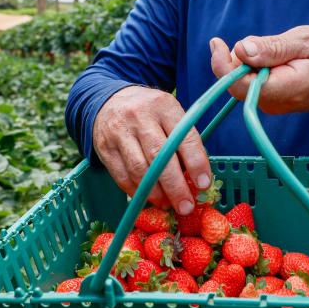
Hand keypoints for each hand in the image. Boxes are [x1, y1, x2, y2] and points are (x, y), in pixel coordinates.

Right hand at [92, 86, 211, 214]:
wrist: (111, 101)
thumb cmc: (149, 113)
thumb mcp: (169, 114)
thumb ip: (182, 141)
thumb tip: (196, 179)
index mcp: (164, 107)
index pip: (184, 137)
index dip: (196, 163)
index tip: (203, 184)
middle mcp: (140, 117)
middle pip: (159, 156)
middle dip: (175, 186)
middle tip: (186, 206)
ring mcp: (120, 132)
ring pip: (139, 169)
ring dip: (156, 193)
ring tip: (167, 204)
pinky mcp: (105, 148)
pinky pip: (122, 176)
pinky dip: (136, 191)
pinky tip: (147, 197)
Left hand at [209, 25, 308, 122]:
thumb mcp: (306, 41)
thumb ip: (273, 47)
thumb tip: (241, 49)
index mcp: (286, 89)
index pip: (241, 85)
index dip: (223, 65)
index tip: (217, 43)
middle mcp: (275, 103)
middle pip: (237, 83)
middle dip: (236, 58)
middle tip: (256, 42)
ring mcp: (271, 105)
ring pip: (243, 81)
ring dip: (247, 61)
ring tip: (274, 50)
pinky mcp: (270, 101)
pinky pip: (251, 83)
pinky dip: (254, 67)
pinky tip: (273, 59)